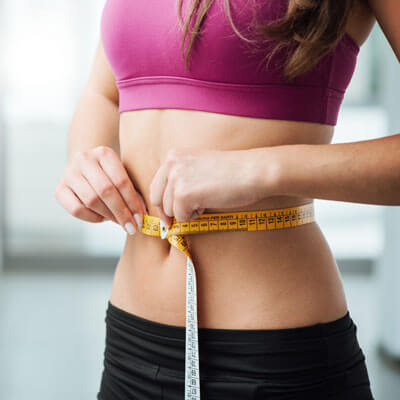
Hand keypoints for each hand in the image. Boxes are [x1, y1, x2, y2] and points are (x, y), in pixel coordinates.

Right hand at [54, 146, 147, 234]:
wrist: (84, 167)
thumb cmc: (110, 175)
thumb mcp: (123, 175)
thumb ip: (133, 191)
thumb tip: (142, 215)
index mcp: (104, 152)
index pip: (121, 181)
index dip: (132, 202)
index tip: (140, 218)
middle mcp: (84, 159)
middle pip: (106, 190)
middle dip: (121, 212)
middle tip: (132, 226)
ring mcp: (69, 173)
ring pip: (91, 200)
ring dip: (108, 216)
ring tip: (120, 222)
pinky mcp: (59, 189)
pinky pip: (76, 209)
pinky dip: (92, 218)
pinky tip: (102, 218)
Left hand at [149, 147, 273, 225]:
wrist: (252, 171)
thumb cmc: (232, 171)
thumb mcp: (199, 167)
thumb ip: (181, 178)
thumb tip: (167, 206)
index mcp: (174, 155)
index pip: (156, 185)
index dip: (162, 202)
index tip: (168, 215)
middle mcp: (171, 164)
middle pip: (157, 199)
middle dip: (169, 211)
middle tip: (184, 216)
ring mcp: (176, 179)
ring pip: (170, 210)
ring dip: (187, 212)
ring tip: (206, 201)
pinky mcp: (183, 194)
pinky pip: (181, 217)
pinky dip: (194, 216)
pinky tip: (209, 204)